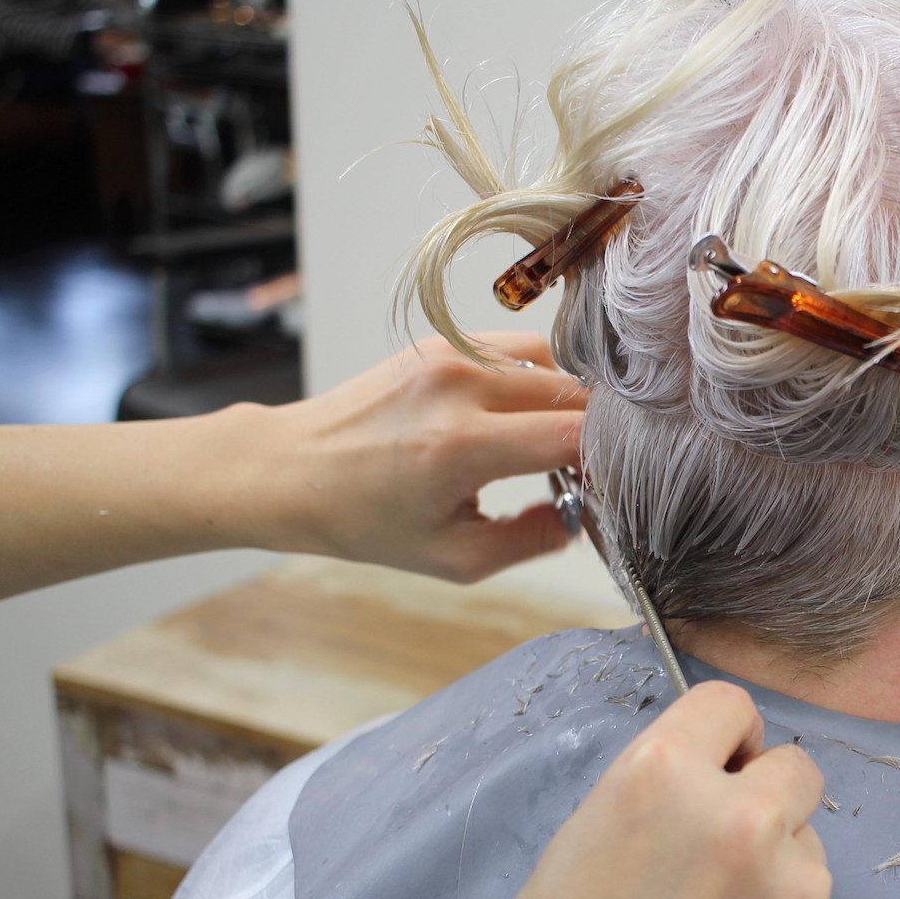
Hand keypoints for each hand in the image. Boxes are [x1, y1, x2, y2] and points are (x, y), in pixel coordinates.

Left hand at [252, 332, 588, 582]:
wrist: (290, 468)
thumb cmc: (363, 519)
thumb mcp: (454, 558)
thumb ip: (532, 540)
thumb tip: (584, 518)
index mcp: (460, 444)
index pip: (573, 435)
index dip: (606, 463)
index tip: (609, 489)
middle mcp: (460, 386)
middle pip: (572, 395)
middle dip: (594, 435)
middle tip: (586, 474)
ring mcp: (452, 354)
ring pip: (553, 365)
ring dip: (568, 404)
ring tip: (555, 445)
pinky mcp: (444, 341)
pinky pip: (519, 351)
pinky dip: (537, 382)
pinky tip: (522, 416)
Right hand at [401, 682, 833, 898]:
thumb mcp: (579, 842)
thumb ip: (657, 796)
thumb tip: (709, 775)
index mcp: (661, 777)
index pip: (730, 704)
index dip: (722, 737)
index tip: (717, 762)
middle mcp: (738, 820)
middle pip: (796, 768)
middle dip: (765, 797)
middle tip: (722, 849)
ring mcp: (790, 891)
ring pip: (809, 847)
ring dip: (777, 871)